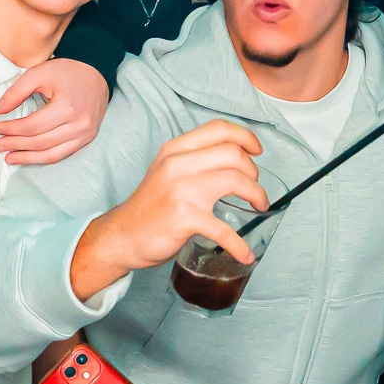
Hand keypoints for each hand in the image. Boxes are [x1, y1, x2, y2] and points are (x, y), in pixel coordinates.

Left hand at [0, 59, 109, 165]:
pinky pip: (62, 154)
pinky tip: (28, 157)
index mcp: (67, 107)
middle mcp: (79, 125)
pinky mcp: (87, 139)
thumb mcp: (39, 74)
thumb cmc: (67, 72)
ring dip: (27, 158)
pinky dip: (43, 158)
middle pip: (40, 142)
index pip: (32, 126)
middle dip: (15, 145)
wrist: (97, 73)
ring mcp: (85, 134)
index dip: (11, 129)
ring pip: (51, 154)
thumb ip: (16, 92)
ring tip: (8, 157)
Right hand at [82, 121, 267, 287]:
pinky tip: (245, 254)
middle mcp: (177, 164)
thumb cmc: (150, 206)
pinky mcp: (184, 218)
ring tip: (259, 207)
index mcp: (175, 149)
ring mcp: (181, 190)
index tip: (258, 150)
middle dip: (254, 172)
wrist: (123, 235)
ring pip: (236, 181)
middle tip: (255, 188)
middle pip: (233, 154)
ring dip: (257, 195)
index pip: (219, 129)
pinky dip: (240, 245)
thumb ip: (192, 160)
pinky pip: (224, 230)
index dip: (245, 137)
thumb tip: (234, 158)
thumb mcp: (166, 170)